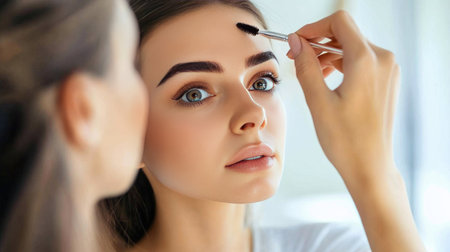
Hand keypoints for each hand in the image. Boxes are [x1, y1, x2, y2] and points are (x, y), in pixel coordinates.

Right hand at [287, 10, 425, 251]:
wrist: (370, 166)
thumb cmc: (346, 140)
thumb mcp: (318, 101)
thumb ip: (306, 65)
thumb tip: (296, 41)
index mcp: (367, 61)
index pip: (339, 21)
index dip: (313, 27)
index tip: (296, 41)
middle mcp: (382, 60)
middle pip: (346, 32)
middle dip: (318, 40)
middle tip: (295, 56)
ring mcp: (387, 70)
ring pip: (352, 46)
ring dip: (328, 53)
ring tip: (308, 70)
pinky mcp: (386, 81)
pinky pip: (361, 60)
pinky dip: (341, 63)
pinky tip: (326, 79)